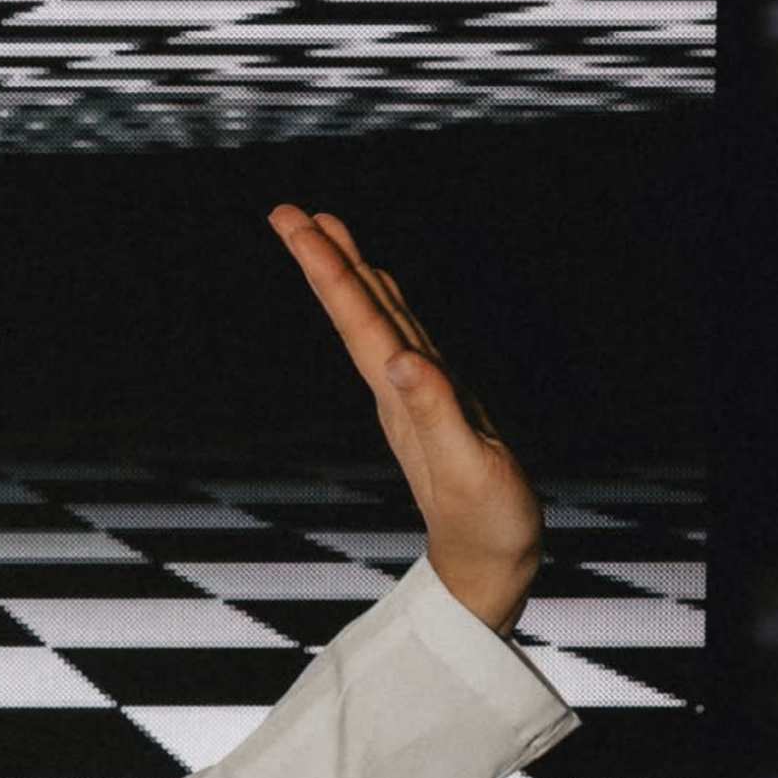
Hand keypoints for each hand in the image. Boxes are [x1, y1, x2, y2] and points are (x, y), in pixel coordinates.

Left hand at [265, 209, 540, 632]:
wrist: (488, 567)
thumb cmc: (486, 524)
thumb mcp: (470, 467)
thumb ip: (439, 411)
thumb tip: (403, 358)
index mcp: (402, 397)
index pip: (358, 320)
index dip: (328, 268)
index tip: (296, 225)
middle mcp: (399, 389)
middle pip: (355, 310)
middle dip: (325, 257)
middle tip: (289, 211)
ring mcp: (416, 394)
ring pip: (377, 317)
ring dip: (350, 272)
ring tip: (326, 230)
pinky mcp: (437, 401)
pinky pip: (405, 336)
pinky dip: (387, 303)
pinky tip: (382, 288)